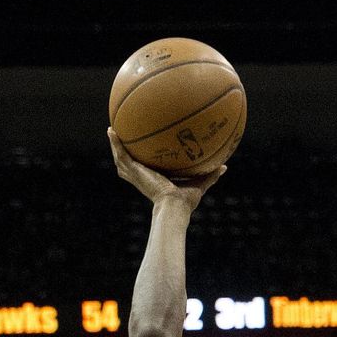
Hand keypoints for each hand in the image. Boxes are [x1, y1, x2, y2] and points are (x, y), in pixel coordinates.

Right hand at [108, 127, 224, 207]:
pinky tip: (112, 131)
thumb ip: (210, 175)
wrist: (174, 206)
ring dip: (116, 146)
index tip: (144, 152)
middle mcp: (143, 178)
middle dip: (126, 153)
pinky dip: (115, 143)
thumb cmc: (185, 202)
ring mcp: (136, 175)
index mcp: (155, 181)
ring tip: (112, 131)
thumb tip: (225, 167)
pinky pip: (121, 155)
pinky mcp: (133, 171)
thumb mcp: (199, 183)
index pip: (147, 170)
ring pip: (121, 159)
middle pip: (130, 164)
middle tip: (123, 139)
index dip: (144, 162)